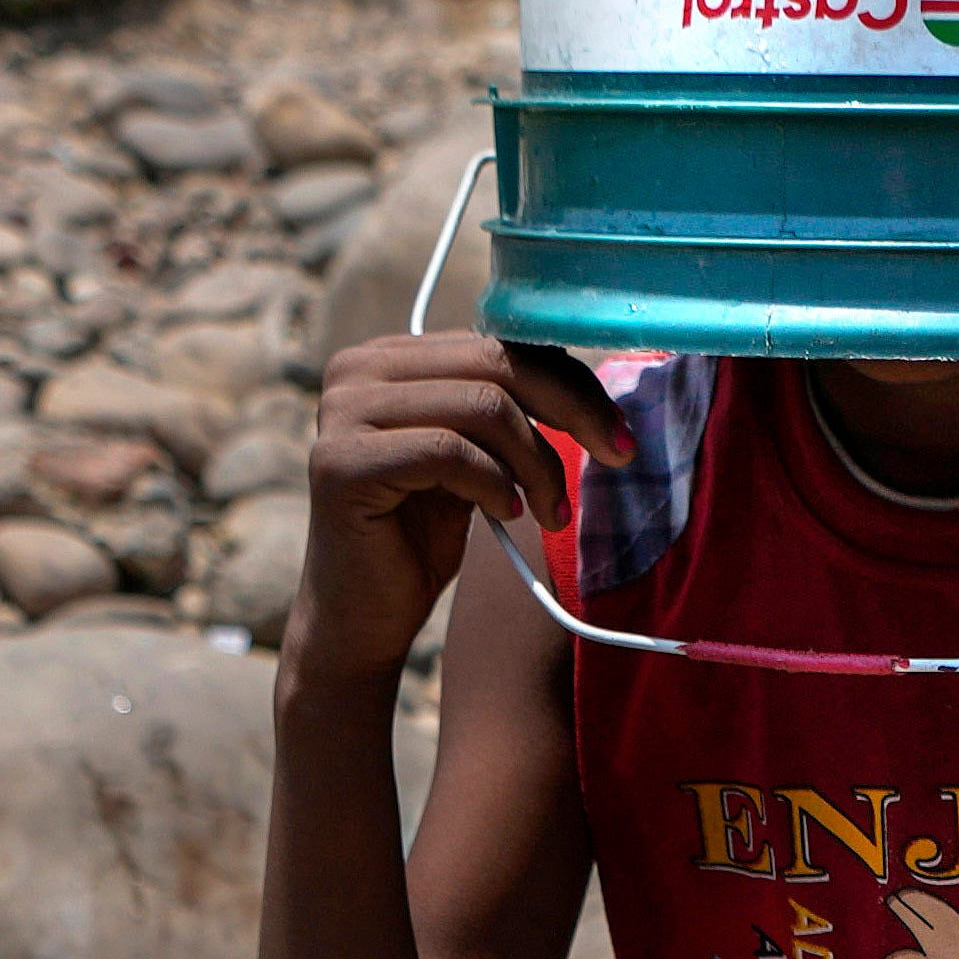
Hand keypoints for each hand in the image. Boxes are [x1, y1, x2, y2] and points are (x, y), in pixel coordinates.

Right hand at [289, 334, 620, 692]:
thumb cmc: (420, 538)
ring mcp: (341, 413)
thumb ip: (503, 408)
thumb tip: (586, 379)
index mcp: (387, 357)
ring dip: (536, 462)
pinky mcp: (341, 463)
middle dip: (571, 410)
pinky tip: (506, 514)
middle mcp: (356, 370)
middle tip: (617, 456)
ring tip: (550, 512)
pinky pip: (448, 451)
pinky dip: (494, 483)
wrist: (363, 617)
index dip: (568, 380)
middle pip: (494, 362)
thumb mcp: (473, 457)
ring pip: (481, 405)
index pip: (496, 341)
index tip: (617, 430)